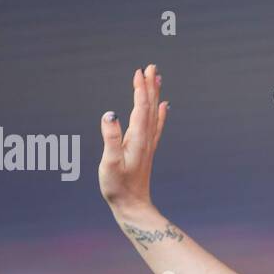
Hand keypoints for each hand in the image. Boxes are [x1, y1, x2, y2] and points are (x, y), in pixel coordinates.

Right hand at [99, 64, 168, 210]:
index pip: (140, 108)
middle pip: (150, 107)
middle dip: (150, 86)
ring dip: (154, 95)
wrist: (133, 206)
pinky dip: (159, 113)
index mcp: (137, 139)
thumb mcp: (109, 163)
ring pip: (153, 114)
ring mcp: (147, 145)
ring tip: (157, 79)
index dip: (140, 89)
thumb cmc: (118, 187)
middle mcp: (146, 139)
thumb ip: (110, 138)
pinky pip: (155, 126)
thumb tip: (110, 114)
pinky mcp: (146, 151)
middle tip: (151, 67)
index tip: (139, 72)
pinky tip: (163, 106)